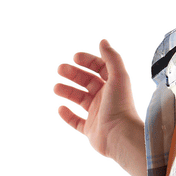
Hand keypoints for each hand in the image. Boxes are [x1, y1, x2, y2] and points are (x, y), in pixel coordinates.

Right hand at [54, 39, 139, 157]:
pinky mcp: (91, 130)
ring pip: (80, 99)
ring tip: (56, 87)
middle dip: (74, 74)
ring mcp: (98, 114)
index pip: (100, 68)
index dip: (88, 61)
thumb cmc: (120, 104)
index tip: (75, 57)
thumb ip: (112, 57)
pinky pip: (77, 121)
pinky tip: (60, 108)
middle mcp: (106, 97)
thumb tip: (103, 40)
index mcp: (114, 84)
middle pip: (88, 82)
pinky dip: (68, 115)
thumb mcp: (118, 76)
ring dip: (68, 91)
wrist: (120, 135)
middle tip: (59, 69)